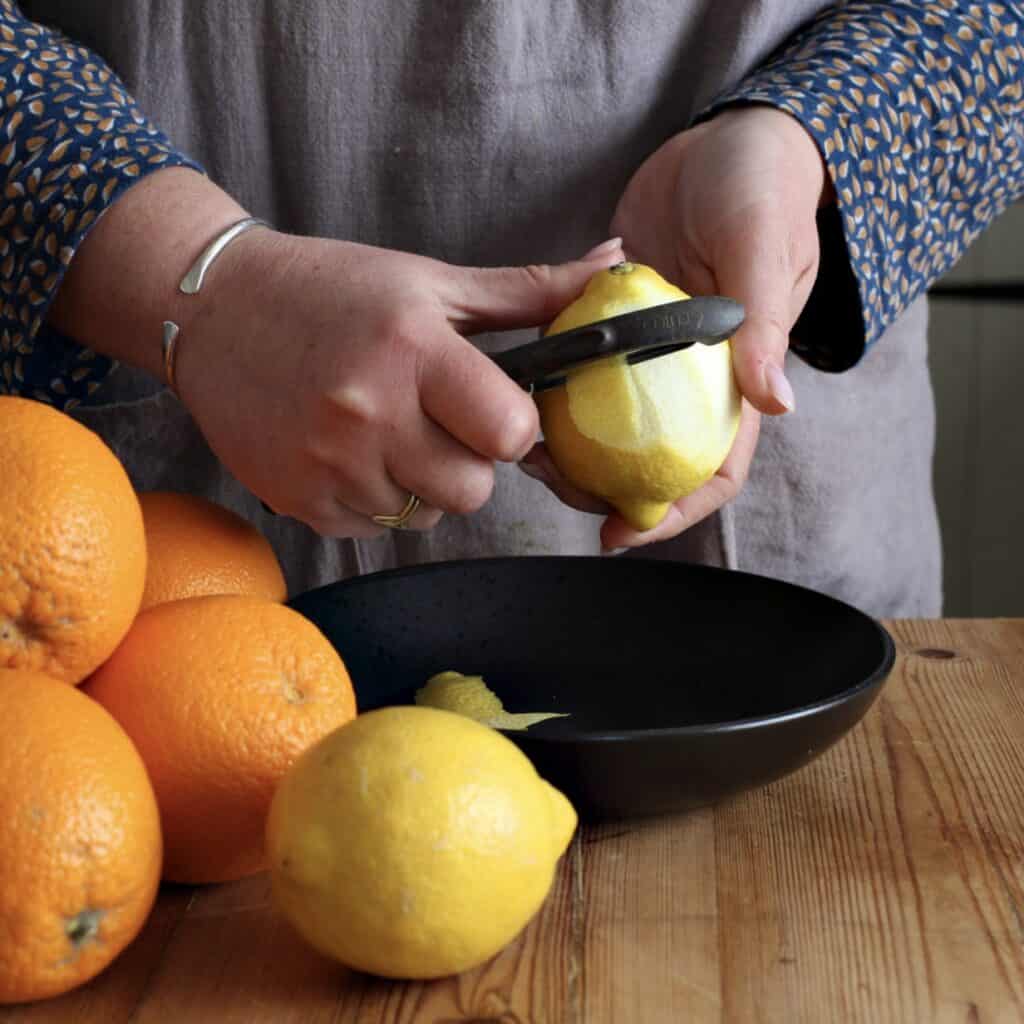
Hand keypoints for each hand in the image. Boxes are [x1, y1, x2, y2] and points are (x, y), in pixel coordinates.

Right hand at [175, 233, 622, 536]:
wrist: (213, 309)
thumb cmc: (331, 289)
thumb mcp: (430, 280)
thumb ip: (529, 289)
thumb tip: (619, 263)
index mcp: (412, 349)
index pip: (510, 431)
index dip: (514, 426)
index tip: (494, 408)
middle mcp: (368, 413)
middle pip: (475, 489)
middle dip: (471, 461)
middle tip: (438, 420)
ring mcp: (329, 465)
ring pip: (427, 516)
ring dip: (423, 484)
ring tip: (388, 431)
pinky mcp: (300, 502)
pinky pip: (376, 528)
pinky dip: (377, 498)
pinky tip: (350, 451)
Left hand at [524, 106, 828, 549]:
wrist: (723, 138)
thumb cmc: (760, 188)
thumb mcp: (763, 250)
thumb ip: (765, 327)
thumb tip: (778, 407)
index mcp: (736, 376)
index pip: (715, 468)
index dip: (676, 512)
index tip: (622, 533)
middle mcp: (689, 377)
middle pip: (649, 460)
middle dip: (605, 489)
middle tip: (554, 485)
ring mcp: (648, 353)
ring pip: (609, 423)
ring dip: (572, 447)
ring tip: (528, 452)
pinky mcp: (613, 321)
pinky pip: (581, 364)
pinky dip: (554, 386)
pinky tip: (520, 394)